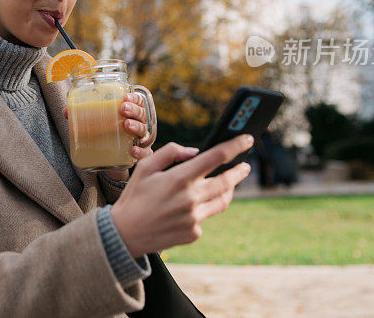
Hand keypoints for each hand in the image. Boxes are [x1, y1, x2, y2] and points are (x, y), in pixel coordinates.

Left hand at [62, 93, 155, 180]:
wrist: (111, 160)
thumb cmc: (106, 135)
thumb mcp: (96, 125)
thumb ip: (83, 116)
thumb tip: (66, 111)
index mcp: (131, 114)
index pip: (139, 102)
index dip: (135, 98)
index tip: (125, 97)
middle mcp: (140, 126)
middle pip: (143, 115)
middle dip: (135, 110)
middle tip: (123, 109)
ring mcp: (142, 142)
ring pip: (146, 133)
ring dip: (138, 127)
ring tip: (126, 125)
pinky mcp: (141, 156)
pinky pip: (146, 154)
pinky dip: (141, 152)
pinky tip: (133, 150)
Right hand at [109, 135, 253, 257]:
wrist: (125, 234)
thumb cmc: (135, 196)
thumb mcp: (146, 167)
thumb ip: (170, 152)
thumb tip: (195, 152)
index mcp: (179, 178)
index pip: (216, 157)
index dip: (235, 146)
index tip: (248, 139)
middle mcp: (190, 198)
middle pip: (227, 181)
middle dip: (240, 171)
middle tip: (245, 165)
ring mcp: (194, 218)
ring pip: (223, 201)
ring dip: (229, 189)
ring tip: (229, 182)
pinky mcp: (194, 233)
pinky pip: (206, 217)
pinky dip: (204, 208)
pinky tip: (193, 206)